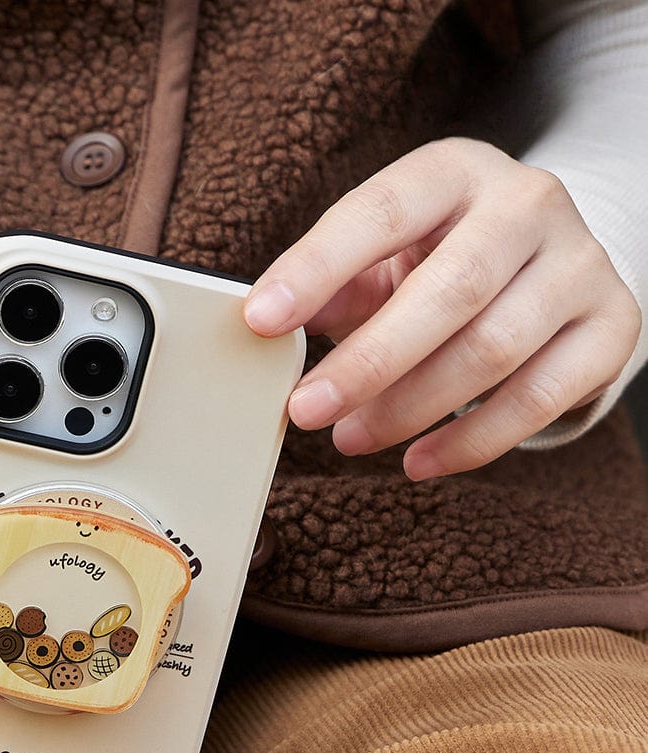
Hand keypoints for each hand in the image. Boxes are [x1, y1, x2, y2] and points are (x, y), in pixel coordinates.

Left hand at [244, 137, 641, 477]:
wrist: (549, 264)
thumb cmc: (441, 260)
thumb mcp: (384, 256)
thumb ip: (333, 284)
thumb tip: (270, 326)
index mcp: (454, 172)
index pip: (380, 211)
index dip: (316, 267)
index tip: (260, 321)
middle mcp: (528, 204)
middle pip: (450, 289)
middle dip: (368, 362)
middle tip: (306, 411)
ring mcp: (579, 264)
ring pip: (492, 349)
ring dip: (409, 409)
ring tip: (349, 439)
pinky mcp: (610, 328)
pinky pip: (540, 399)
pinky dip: (470, 442)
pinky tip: (417, 462)